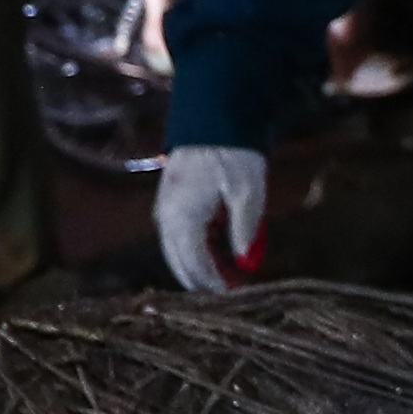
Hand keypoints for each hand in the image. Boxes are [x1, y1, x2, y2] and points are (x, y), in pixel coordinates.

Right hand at [156, 143, 268, 290]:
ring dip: (198, 266)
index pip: (194, 263)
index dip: (213, 283)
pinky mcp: (170, 200)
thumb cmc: (233, 153)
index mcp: (183, 216)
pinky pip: (177, 236)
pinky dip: (194, 250)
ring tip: (226, 277)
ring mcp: (164, 207)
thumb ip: (246, 229)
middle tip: (232, 291)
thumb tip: (246, 262)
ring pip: (176, 250)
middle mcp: (166, 215)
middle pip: (180, 261)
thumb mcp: (248, 192)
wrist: (213, 117)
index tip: (235, 296)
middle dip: (204, 280)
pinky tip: (216, 254)